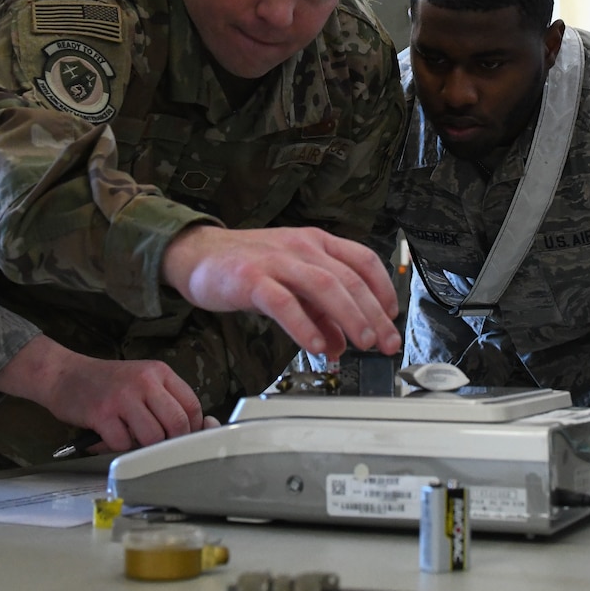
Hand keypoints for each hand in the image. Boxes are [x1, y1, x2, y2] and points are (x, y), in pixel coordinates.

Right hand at [0, 336, 208, 452]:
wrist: (64, 374)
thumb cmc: (107, 382)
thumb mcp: (141, 379)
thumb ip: (165, 399)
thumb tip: (192, 431)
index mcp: (159, 372)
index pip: (192, 405)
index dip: (193, 428)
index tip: (184, 439)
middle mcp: (144, 381)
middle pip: (177, 423)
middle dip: (171, 442)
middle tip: (159, 447)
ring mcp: (123, 397)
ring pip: (153, 437)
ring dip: (144, 447)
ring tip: (132, 439)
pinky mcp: (102, 414)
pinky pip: (124, 443)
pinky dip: (119, 447)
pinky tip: (111, 437)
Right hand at [162, 225, 400, 357]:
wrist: (196, 254)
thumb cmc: (246, 268)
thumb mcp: (290, 287)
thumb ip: (318, 314)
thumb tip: (342, 344)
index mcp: (316, 243)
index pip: (363, 261)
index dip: (384, 290)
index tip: (392, 318)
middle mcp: (302, 247)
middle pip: (350, 278)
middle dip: (374, 314)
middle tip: (385, 343)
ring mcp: (277, 261)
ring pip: (325, 286)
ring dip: (350, 317)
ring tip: (363, 344)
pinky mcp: (251, 278)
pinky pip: (284, 302)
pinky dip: (305, 326)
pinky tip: (317, 347)